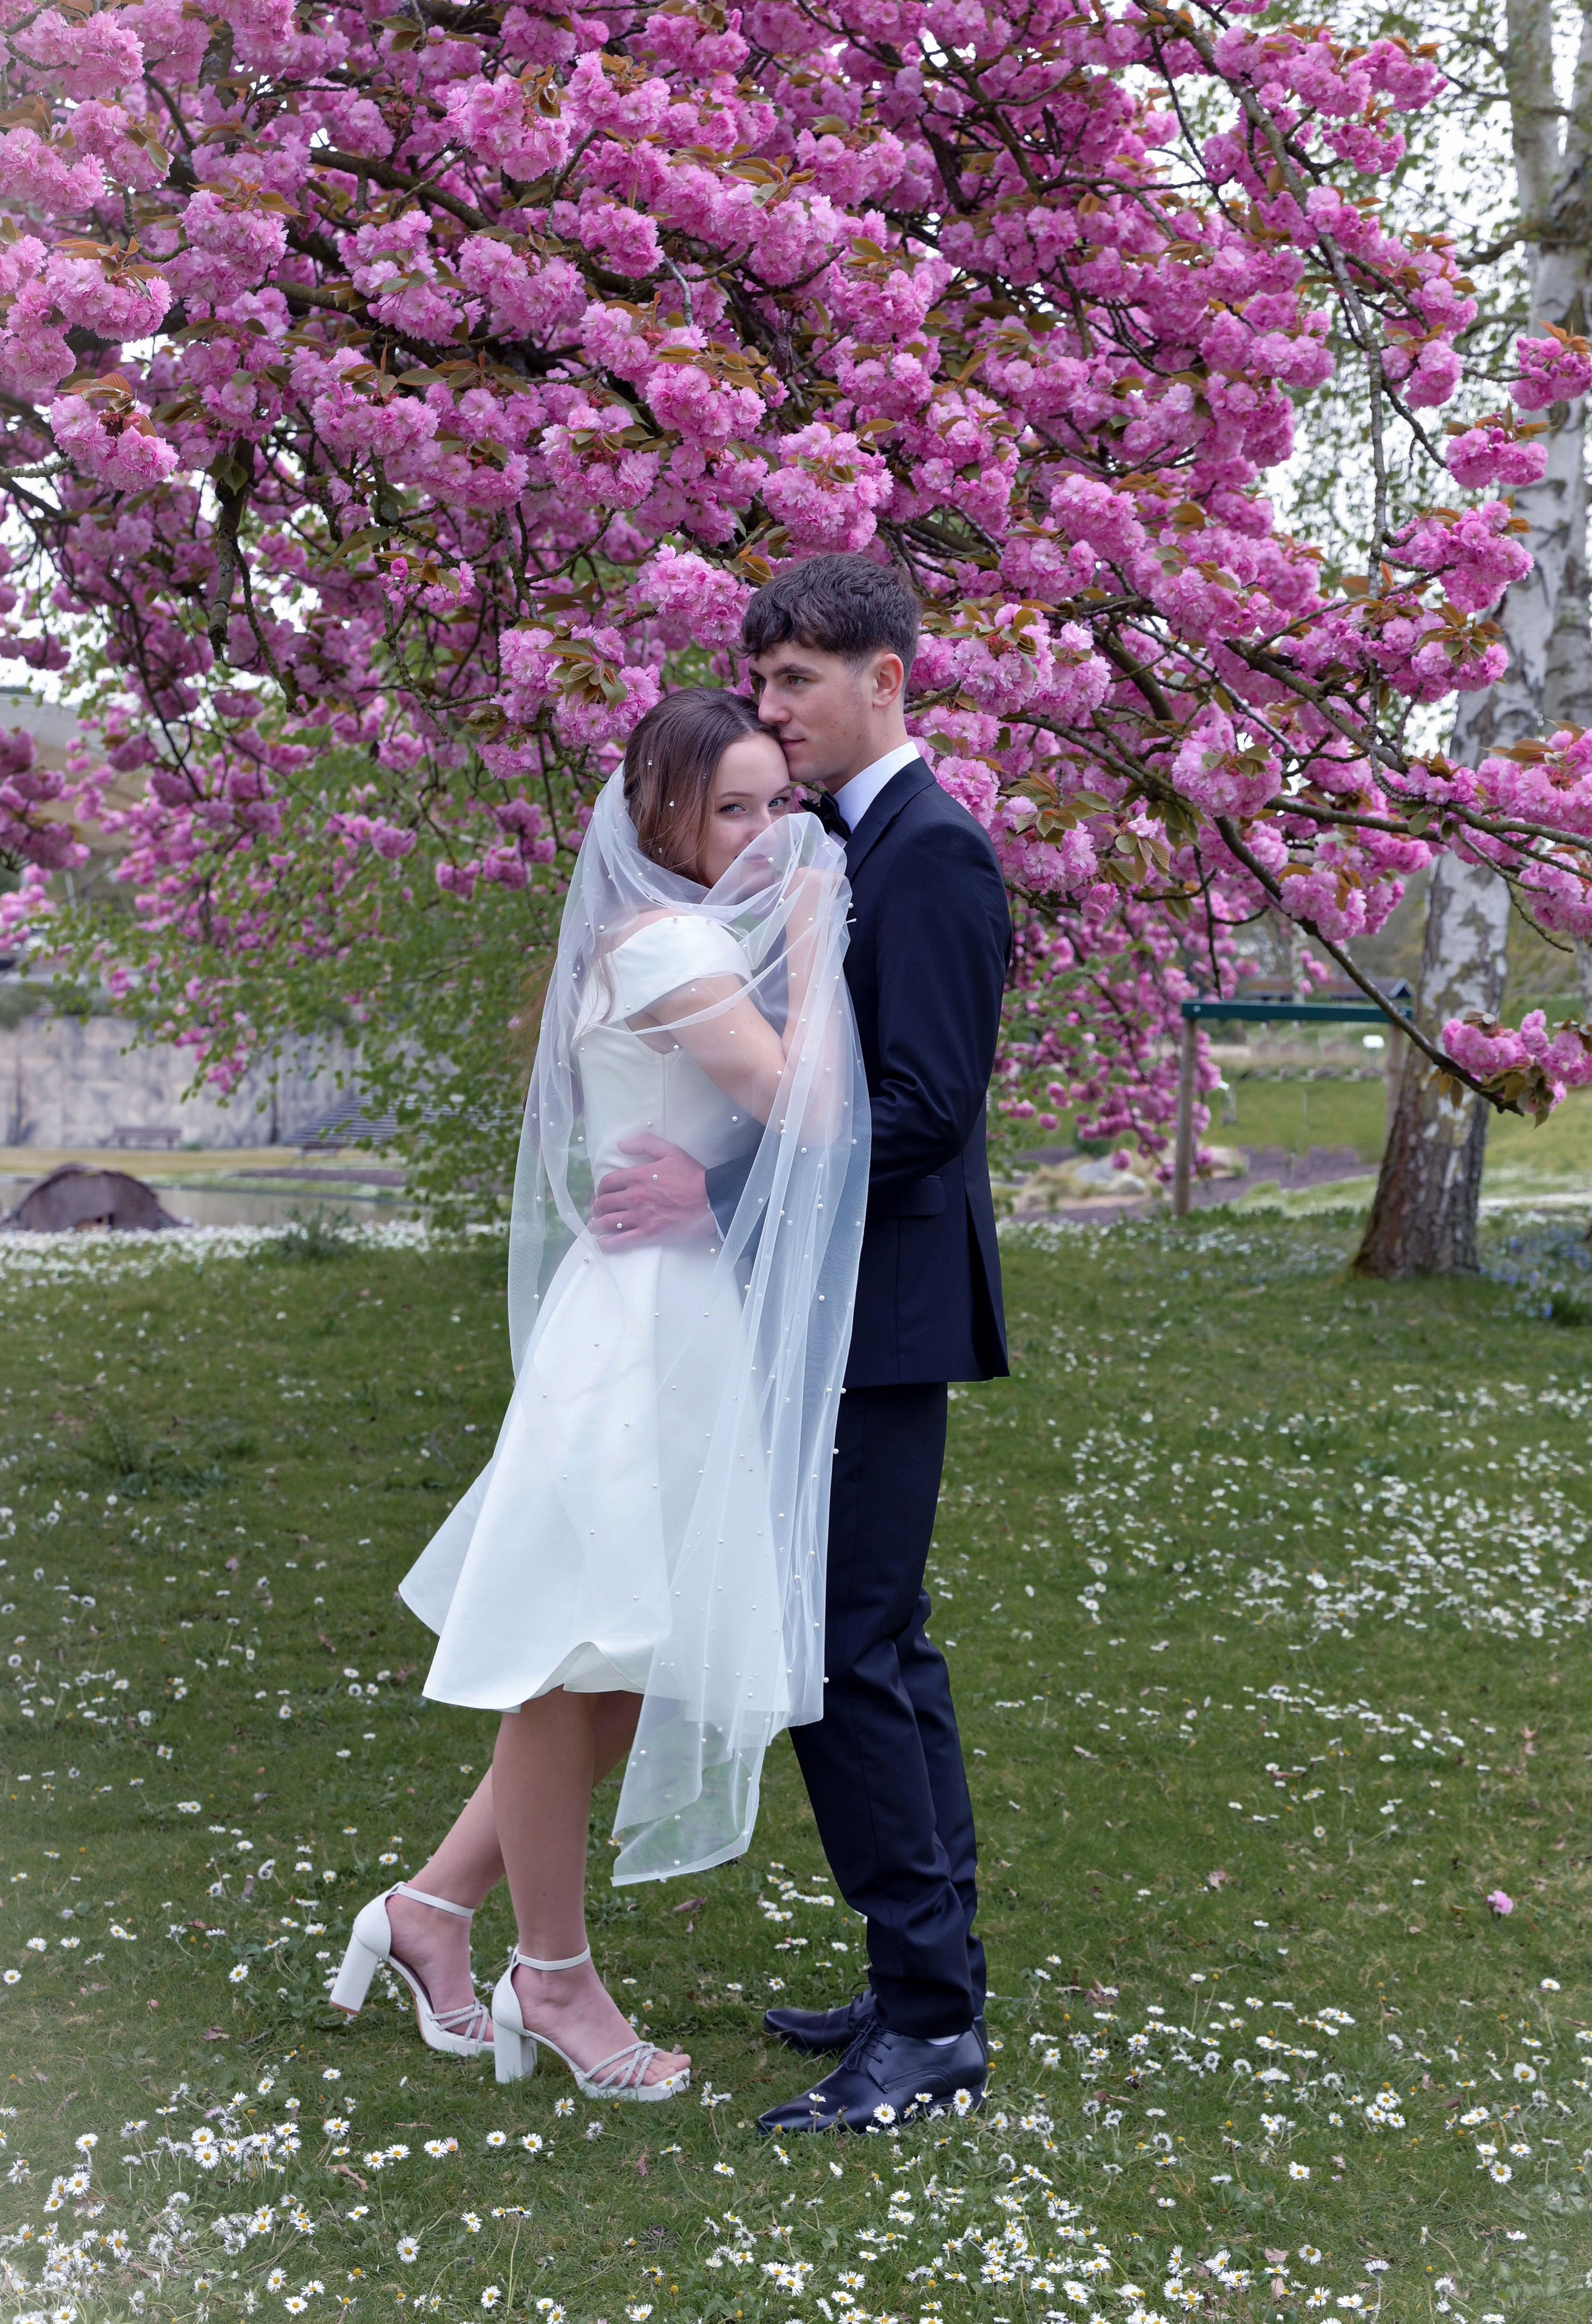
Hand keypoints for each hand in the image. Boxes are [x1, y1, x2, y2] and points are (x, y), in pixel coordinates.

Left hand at [590, 1133, 714, 1245]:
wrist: (712, 1199)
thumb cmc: (692, 1175)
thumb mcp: (670, 1151)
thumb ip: (644, 1143)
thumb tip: (620, 1144)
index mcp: (637, 1176)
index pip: (607, 1183)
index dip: (600, 1189)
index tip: (602, 1193)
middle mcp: (634, 1197)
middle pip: (604, 1203)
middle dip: (596, 1207)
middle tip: (597, 1210)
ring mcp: (640, 1217)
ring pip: (608, 1223)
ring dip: (596, 1225)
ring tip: (595, 1227)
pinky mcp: (648, 1235)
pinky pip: (621, 1241)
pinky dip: (607, 1244)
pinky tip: (603, 1243)